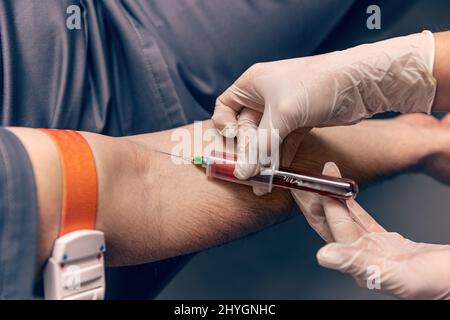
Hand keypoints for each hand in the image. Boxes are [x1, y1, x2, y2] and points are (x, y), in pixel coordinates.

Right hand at [213, 32, 435, 182]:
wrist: (359, 84)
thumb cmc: (315, 86)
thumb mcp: (283, 114)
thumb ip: (260, 145)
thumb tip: (243, 173)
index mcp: (253, 84)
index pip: (225, 106)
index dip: (224, 125)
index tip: (232, 141)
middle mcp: (263, 96)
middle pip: (244, 128)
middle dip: (245, 150)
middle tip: (247, 174)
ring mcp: (282, 111)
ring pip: (263, 139)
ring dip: (262, 159)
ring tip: (261, 183)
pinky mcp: (298, 123)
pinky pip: (281, 144)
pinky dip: (278, 158)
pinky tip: (277, 174)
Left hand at [294, 162, 449, 298]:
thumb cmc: (439, 284)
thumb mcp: (398, 275)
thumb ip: (360, 264)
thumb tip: (324, 256)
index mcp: (360, 265)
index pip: (333, 227)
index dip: (320, 203)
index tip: (309, 183)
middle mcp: (362, 256)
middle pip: (331, 222)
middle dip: (315, 199)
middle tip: (301, 178)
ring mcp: (373, 249)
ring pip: (345, 218)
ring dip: (332, 198)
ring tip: (321, 178)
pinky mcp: (387, 243)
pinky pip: (363, 220)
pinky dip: (352, 205)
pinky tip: (343, 194)